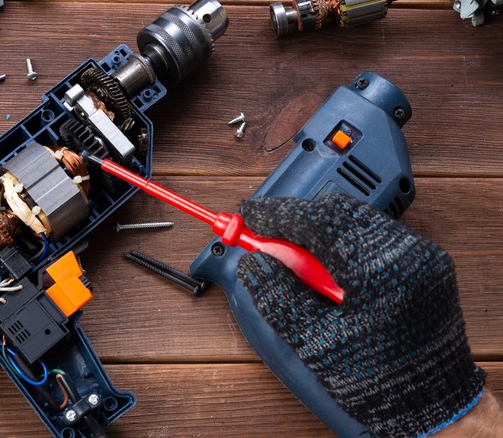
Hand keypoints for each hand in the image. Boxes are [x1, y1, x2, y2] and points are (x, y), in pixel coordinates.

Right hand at [237, 193, 484, 436]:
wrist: (433, 405)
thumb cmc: (377, 382)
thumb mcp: (314, 343)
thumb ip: (278, 297)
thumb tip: (254, 262)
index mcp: (379, 272)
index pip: (318, 220)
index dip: (277, 214)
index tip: (248, 216)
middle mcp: (407, 253)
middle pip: (339, 211)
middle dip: (298, 220)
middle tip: (266, 237)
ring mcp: (421, 255)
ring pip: (358, 220)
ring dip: (321, 231)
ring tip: (295, 260)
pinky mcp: (426, 263)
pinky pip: (376, 235)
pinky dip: (344, 242)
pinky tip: (328, 269)